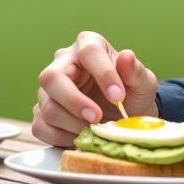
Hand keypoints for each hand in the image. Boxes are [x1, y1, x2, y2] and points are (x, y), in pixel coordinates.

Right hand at [33, 31, 157, 146]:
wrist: (125, 119)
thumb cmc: (132, 93)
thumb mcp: (142, 82)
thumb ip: (135, 71)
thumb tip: (126, 56)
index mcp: (88, 45)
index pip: (89, 53)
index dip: (103, 74)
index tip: (118, 97)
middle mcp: (63, 63)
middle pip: (51, 77)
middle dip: (75, 101)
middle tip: (97, 117)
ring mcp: (49, 90)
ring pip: (47, 106)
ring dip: (72, 124)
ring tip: (95, 129)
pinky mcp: (41, 114)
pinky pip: (41, 127)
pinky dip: (62, 138)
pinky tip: (81, 138)